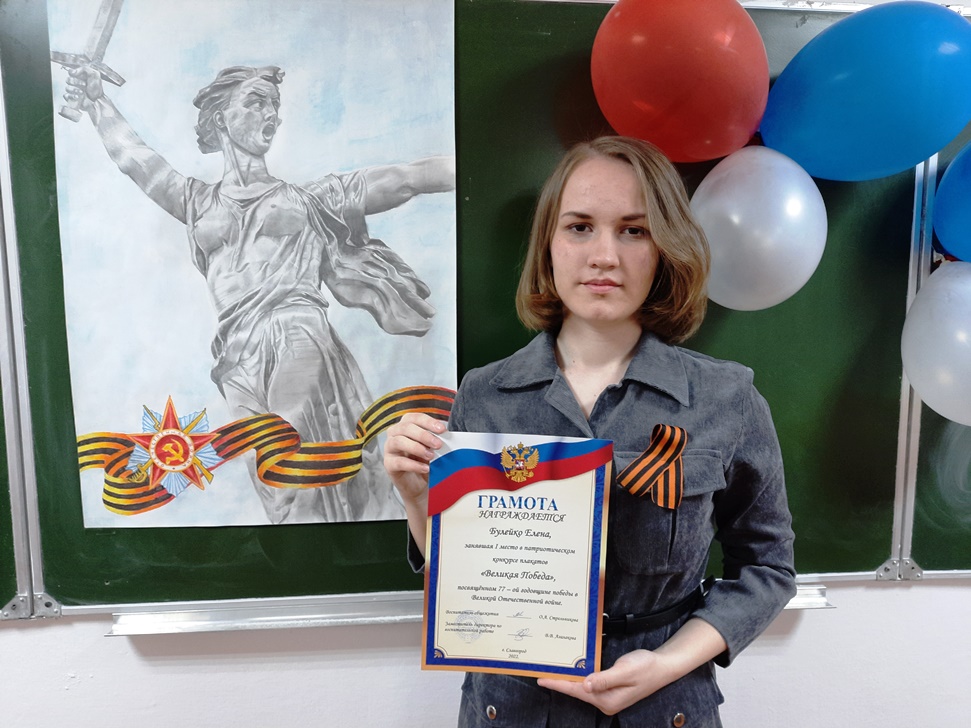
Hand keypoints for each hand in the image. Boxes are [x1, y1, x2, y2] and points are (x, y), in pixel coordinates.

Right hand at [64, 65, 103, 109]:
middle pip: (68, 80)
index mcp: (79, 76)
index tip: (80, 76)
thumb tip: (74, 71)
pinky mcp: (72, 98)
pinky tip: (78, 97)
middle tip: (84, 84)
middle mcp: (75, 83)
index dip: (73, 73)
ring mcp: (73, 91)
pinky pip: (66, 96)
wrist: (99, 100)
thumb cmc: (97, 88)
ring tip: (82, 92)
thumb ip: (85, 69)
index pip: (70, 72)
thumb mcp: (94, 74)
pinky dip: (72, 96)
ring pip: (67, 88)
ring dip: (75, 89)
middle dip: (76, 82)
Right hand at [383, 412, 446, 502]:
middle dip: (423, 435)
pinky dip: (414, 465)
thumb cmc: (424, 461)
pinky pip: (398, 462)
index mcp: (406, 425)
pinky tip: (425, 468)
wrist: (419, 484)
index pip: (415, 418)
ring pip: (398, 442)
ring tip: (431, 456)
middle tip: (438, 444)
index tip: (442, 429)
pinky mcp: (388, 464)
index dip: (428, 422)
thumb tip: (446, 436)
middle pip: (405, 427)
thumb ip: (435, 440)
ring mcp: (389, 449)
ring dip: (416, 448)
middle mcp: (395, 434)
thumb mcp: (432, 448)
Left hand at [537, 649, 673, 715]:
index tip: (542, 680)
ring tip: (552, 671)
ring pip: (583, 688)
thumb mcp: (625, 670)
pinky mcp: (610, 691)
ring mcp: (608, 697)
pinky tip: (573, 671)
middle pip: (578, 691)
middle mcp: (606, 702)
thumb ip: (604, 679)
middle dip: (560, 682)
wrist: (662, 667)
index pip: (577, 691)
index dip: (559, 684)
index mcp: (608, 700)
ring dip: (569, 679)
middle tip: (542, 672)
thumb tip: (584, 685)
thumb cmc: (646, 667)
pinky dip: (580, 677)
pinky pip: (590, 684)